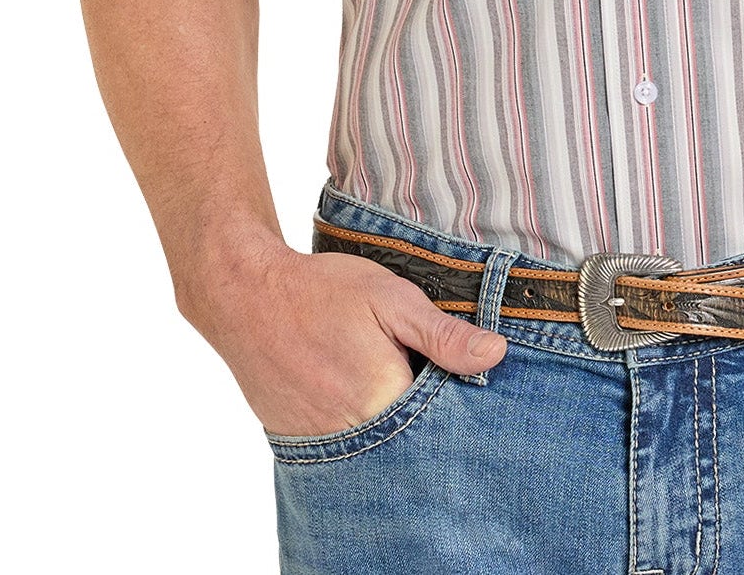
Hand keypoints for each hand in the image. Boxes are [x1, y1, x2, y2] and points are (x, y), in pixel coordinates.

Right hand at [178, 238, 506, 438]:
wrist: (247, 299)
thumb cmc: (323, 292)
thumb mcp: (392, 298)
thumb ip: (443, 334)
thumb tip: (496, 355)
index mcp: (386, 401)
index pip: (444, 421)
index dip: (456, 398)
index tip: (455, 373)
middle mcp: (356, 436)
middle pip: (413, 440)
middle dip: (426, 415)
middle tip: (414, 367)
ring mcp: (325, 445)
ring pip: (381, 449)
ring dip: (394, 425)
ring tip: (384, 377)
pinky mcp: (302, 445)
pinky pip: (347, 450)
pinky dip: (362, 430)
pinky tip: (358, 393)